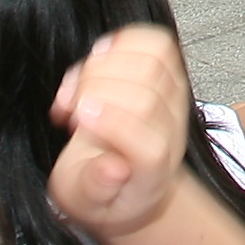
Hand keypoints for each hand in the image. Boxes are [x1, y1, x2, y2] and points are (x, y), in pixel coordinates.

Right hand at [47, 22, 195, 239]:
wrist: (127, 177)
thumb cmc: (102, 188)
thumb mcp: (83, 202)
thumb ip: (93, 188)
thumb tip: (112, 169)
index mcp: (151, 175)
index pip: (150, 148)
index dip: (113, 125)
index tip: (75, 117)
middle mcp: (171, 136)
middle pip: (148, 99)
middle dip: (97, 91)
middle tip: (70, 105)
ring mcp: (174, 103)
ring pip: (154, 64)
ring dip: (105, 65)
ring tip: (80, 85)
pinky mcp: (169, 76)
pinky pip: (157, 45)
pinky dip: (122, 42)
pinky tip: (97, 58)